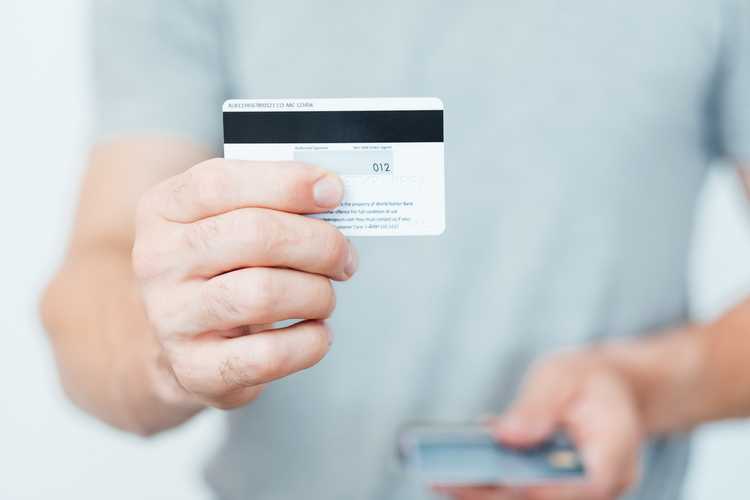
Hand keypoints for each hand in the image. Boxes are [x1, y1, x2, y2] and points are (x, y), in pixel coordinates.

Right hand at [132, 159, 356, 409]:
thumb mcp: (224, 221)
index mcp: (163, 211)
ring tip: (324, 296)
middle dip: (319, 243)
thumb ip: (269, 201)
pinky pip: (269, 355)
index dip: (287, 183)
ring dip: (316, 293)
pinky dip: (310, 341)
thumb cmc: (218, 270)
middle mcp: (158, 262)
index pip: (220, 183)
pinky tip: (315, 331)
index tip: (333, 191)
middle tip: (344, 257)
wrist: (183, 342)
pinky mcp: (196, 369)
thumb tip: (328, 192)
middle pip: (254, 235)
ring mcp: (172, 318)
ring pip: (264, 294)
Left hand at [435, 352, 642, 499]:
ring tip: (440, 478)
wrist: (613, 389)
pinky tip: (458, 469)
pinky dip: (493, 483)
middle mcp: (604, 484)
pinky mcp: (559, 493)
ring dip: (486, 493)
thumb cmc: (588, 377)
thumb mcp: (563, 374)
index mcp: (616, 452)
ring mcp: (582, 494)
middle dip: (494, 494)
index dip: (540, 488)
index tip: (494, 478)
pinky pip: (525, 494)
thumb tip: (504, 436)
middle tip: (444, 480)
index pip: (585, 485)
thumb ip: (537, 404)